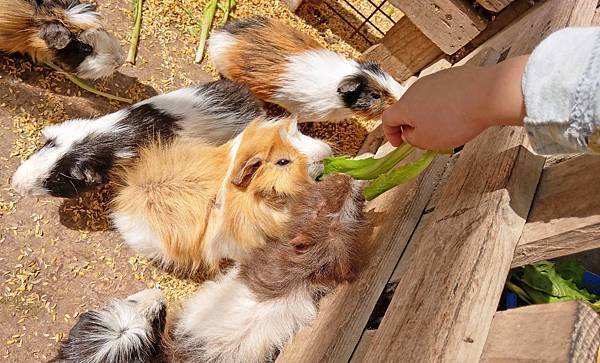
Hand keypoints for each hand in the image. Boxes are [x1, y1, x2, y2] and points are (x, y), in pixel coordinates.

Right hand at [383, 55, 527, 149]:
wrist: (487, 95)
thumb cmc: (455, 120)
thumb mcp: (428, 141)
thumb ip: (412, 139)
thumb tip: (409, 133)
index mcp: (405, 106)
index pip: (387, 119)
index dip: (390, 134)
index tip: (398, 143)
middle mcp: (416, 89)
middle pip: (407, 108)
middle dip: (412, 124)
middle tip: (424, 138)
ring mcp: (434, 80)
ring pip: (425, 100)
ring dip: (429, 114)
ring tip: (446, 127)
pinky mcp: (451, 75)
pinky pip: (442, 93)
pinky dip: (445, 105)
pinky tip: (459, 114)